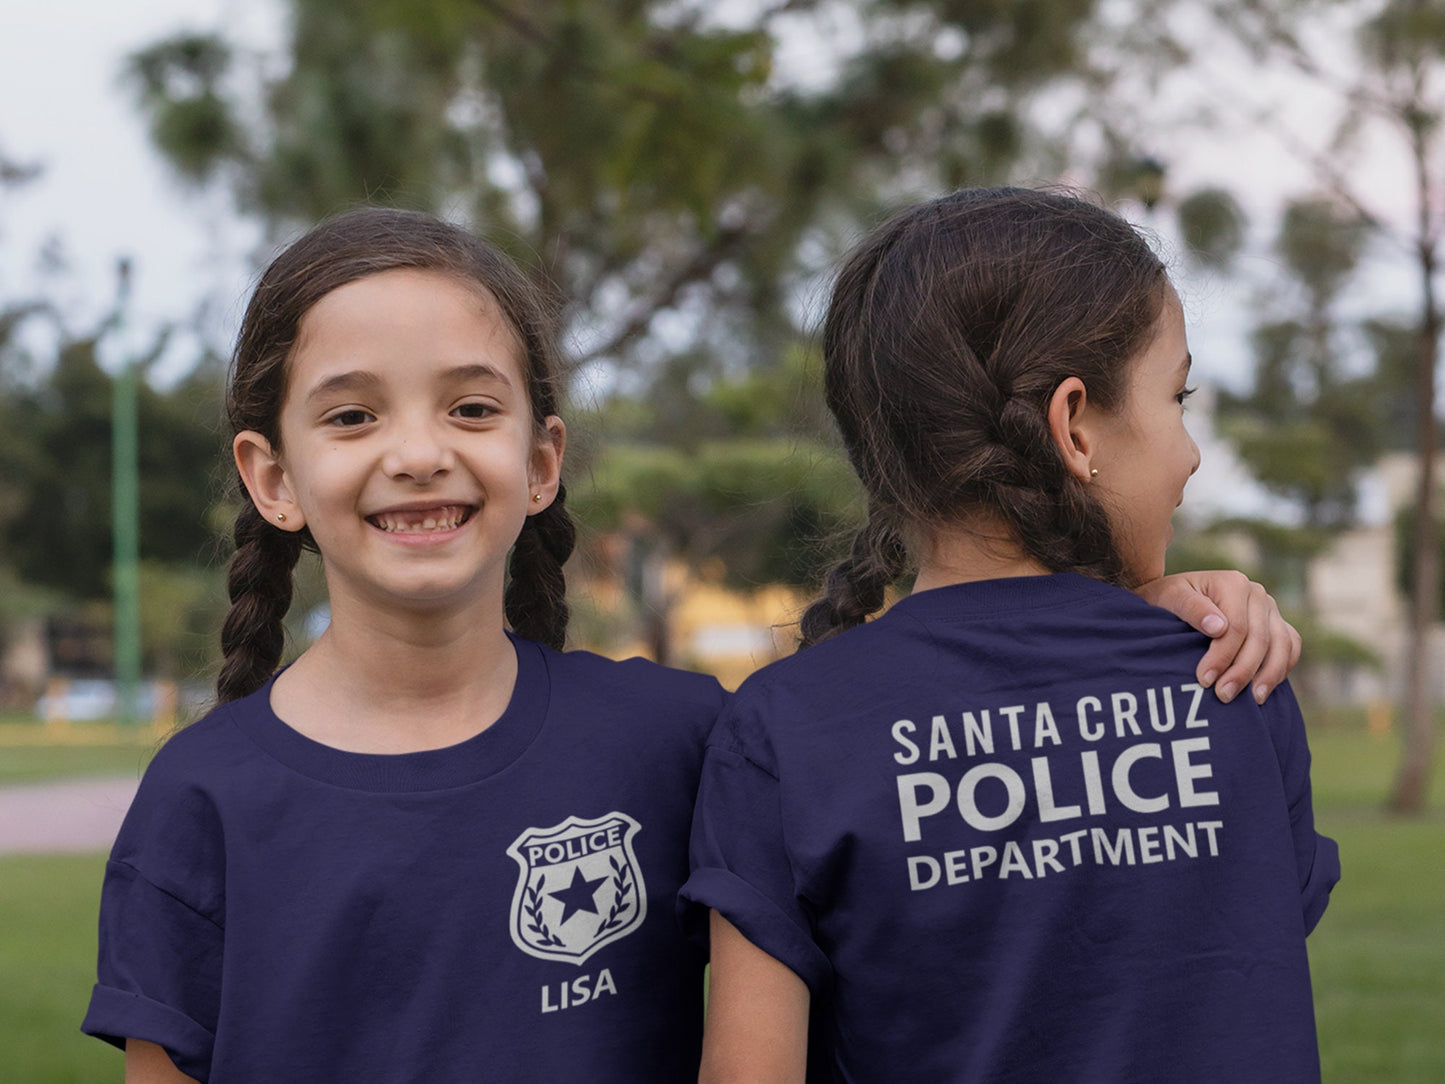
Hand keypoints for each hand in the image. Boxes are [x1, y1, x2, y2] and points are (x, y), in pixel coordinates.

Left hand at [1134, 570, 1301, 704]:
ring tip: (1253, 700)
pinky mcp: (1275, 623)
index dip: (1222, 656)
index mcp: (1233, 583)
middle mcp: (1256, 593)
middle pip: (1260, 638)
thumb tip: (1218, 627)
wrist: (1173, 597)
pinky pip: (1290, 646)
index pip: (1236, 627)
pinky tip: (1266, 688)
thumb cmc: (1168, 599)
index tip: (1205, 680)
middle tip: (1224, 696)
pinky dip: (1283, 667)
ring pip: (1282, 644)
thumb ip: (1191, 608)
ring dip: (1270, 675)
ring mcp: (1269, 608)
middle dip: (1243, 671)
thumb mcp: (1170, 598)